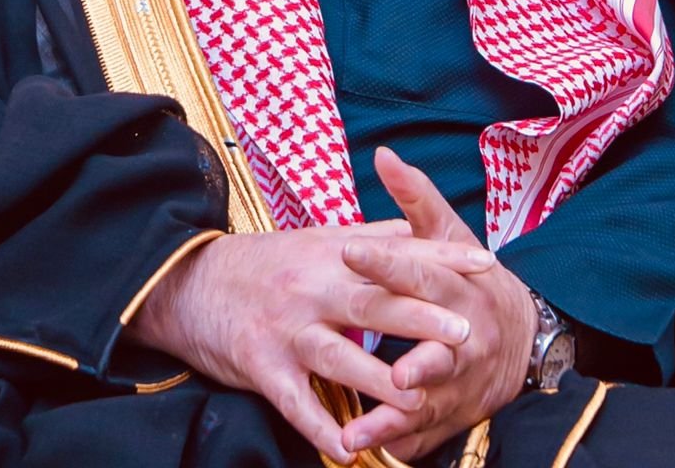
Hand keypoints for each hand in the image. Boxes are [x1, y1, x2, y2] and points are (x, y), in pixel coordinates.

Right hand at [125, 218, 481, 464]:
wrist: (188, 282)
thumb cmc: (264, 263)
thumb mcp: (316, 240)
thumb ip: (370, 239)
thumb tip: (419, 229)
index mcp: (330, 255)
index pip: (395, 254)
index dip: (441, 259)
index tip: (486, 263)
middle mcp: (311, 289)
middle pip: (372, 305)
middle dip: (420, 318)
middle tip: (465, 330)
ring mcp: (286, 330)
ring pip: (339, 359)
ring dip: (380, 381)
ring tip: (419, 399)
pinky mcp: (261, 366)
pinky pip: (296, 402)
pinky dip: (322, 427)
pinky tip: (348, 449)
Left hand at [340, 150, 537, 461]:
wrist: (524, 339)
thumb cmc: (471, 280)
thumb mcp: (448, 235)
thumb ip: (415, 198)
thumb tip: (385, 155)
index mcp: (459, 288)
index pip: (422, 272)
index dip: (387, 262)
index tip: (349, 248)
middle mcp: (464, 339)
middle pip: (439, 350)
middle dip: (415, 361)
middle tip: (390, 370)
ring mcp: (457, 382)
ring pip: (427, 403)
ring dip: (392, 419)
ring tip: (355, 433)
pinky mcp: (448, 414)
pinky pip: (421, 435)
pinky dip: (393, 444)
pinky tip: (360, 451)